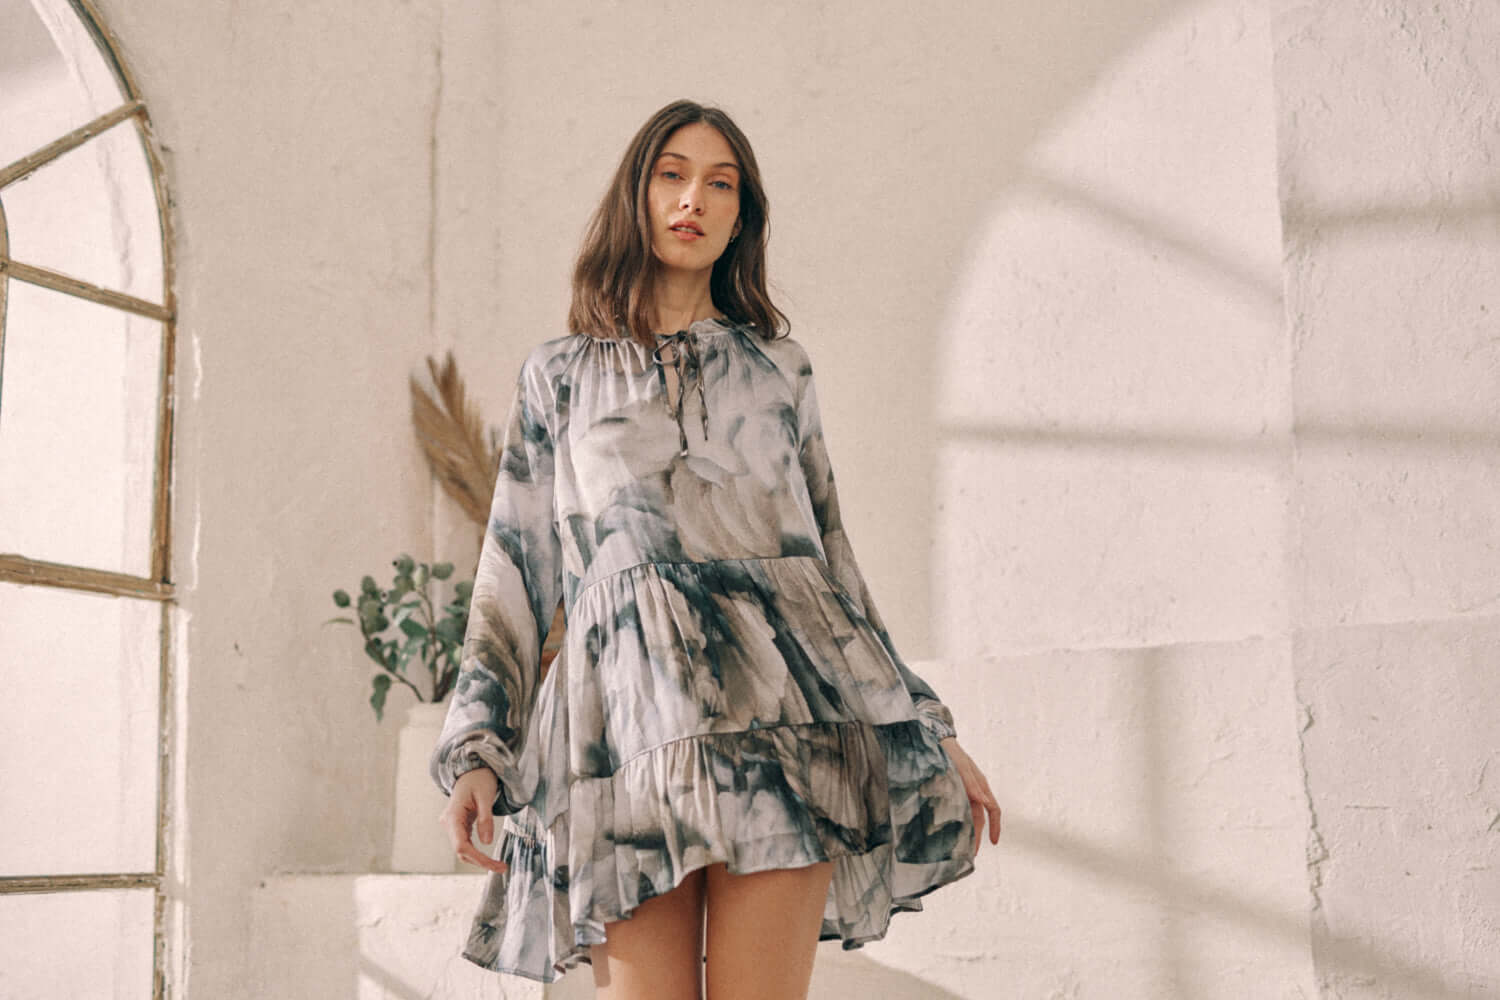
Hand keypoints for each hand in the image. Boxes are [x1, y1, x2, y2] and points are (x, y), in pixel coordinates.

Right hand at [438, 766, 509, 873]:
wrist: (472, 770)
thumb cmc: (479, 779)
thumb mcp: (485, 796)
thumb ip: (485, 818)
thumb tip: (487, 842)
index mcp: (453, 816)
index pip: (461, 845)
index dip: (477, 858)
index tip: (493, 865)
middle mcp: (449, 823)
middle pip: (461, 851)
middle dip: (481, 861)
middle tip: (502, 867)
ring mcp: (453, 825)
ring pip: (463, 849)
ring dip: (479, 859)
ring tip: (499, 865)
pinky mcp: (459, 826)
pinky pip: (466, 843)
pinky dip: (477, 852)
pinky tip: (490, 858)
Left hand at [940, 736, 1001, 856]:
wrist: (933, 740)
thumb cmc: (949, 751)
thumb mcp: (960, 765)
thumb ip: (971, 782)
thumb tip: (982, 801)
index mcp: (981, 785)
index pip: (993, 810)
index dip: (995, 827)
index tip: (993, 843)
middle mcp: (974, 790)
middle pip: (979, 818)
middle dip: (977, 836)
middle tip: (969, 854)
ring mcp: (962, 791)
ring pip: (967, 816)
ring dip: (966, 832)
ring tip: (960, 848)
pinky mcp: (950, 792)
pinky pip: (956, 811)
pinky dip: (956, 823)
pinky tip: (948, 832)